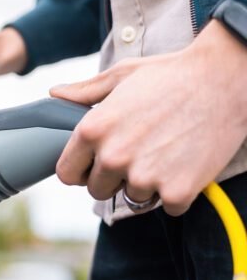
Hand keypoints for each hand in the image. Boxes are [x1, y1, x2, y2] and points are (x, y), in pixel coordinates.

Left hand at [51, 20, 246, 215]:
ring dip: (147, 184)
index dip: (80, 170)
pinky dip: (178, 192)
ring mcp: (145, 177)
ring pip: (134, 198)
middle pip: (97, 190)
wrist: (225, 78)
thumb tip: (55, 94)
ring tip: (165, 152)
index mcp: (92, 131)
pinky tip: (186, 163)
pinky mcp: (177, 191)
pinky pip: (168, 206)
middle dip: (113, 178)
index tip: (94, 166)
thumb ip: (85, 91)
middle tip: (138, 154)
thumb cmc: (171, 74)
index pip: (67, 173)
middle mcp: (114, 157)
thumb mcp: (121, 76)